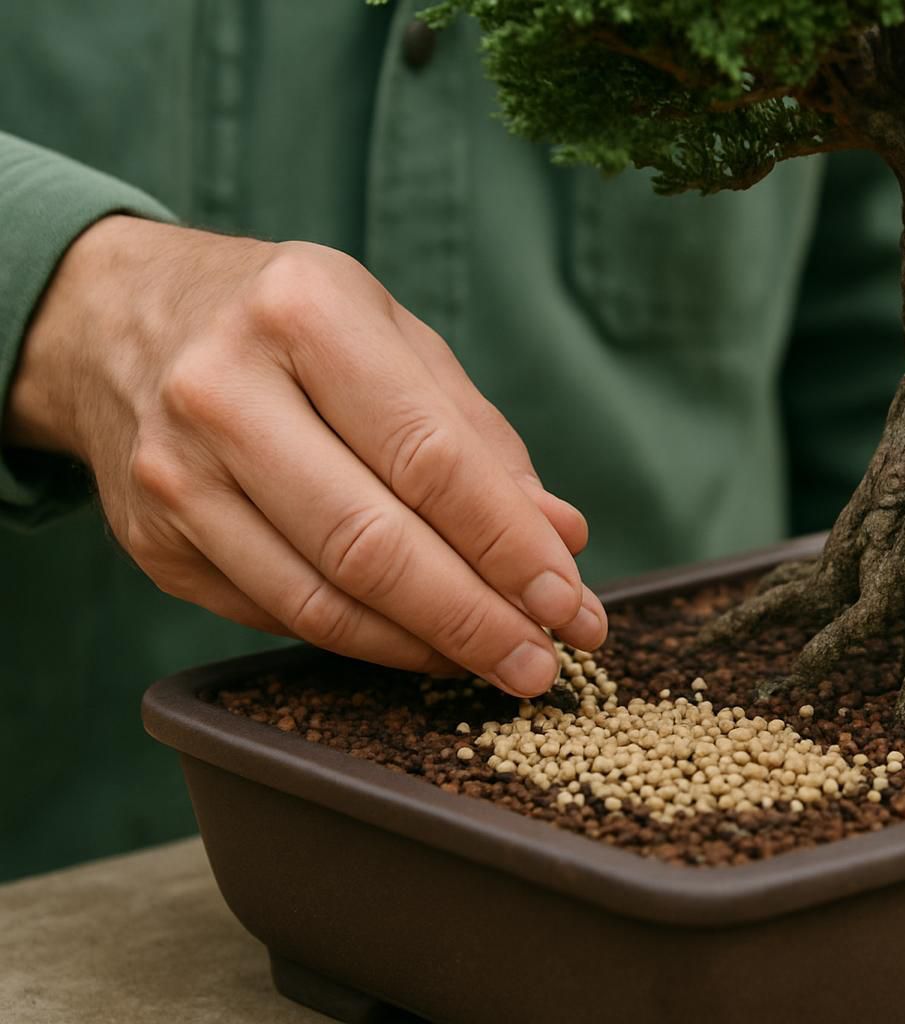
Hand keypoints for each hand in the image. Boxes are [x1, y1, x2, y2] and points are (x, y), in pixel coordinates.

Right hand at [3, 216, 604, 696]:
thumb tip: (560, 537)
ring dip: (426, 647)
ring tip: (500, 663)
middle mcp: (223, 391)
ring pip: (322, 600)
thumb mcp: (391, 336)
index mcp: (303, 314)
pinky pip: (281, 615)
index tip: (569, 603)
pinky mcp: (154, 544)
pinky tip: (422, 644)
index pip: (429, 457)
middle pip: (372, 545)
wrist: (114, 319)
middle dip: (476, 619)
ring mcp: (175, 475)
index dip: (508, 544)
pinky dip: (365, 642)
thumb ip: (478, 437)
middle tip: (544, 664)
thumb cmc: (288, 326)